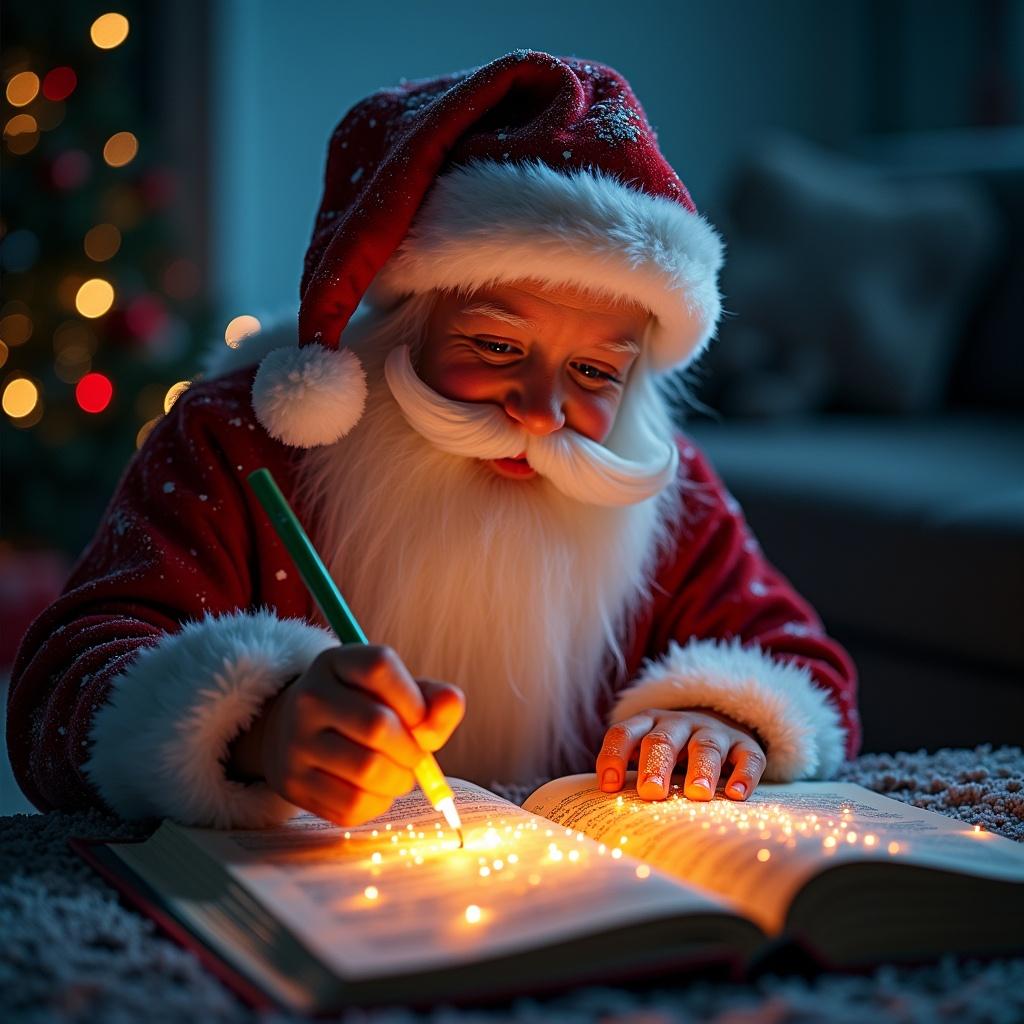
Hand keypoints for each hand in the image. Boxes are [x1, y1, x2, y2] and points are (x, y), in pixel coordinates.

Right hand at [230, 645, 464, 825]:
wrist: (295, 733)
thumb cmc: (362, 710)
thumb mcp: (394, 691)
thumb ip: (433, 699)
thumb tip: (451, 705)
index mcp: (335, 662)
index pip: (380, 667)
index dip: (414, 699)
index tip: (421, 720)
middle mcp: (308, 697)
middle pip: (378, 726)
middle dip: (412, 750)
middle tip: (415, 757)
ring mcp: (295, 741)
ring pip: (368, 769)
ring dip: (399, 780)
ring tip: (398, 775)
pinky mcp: (292, 783)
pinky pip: (351, 804)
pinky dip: (377, 803)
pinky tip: (374, 791)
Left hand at [595, 706, 766, 802]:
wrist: (718, 726)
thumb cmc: (673, 754)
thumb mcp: (648, 755)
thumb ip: (630, 776)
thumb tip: (608, 815)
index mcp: (649, 724)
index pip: (625, 733)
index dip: (614, 756)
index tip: (610, 786)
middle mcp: (679, 724)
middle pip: (663, 740)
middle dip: (656, 765)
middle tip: (651, 792)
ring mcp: (713, 732)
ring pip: (706, 746)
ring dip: (701, 769)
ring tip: (697, 794)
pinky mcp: (745, 746)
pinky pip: (747, 757)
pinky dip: (743, 775)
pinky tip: (736, 795)